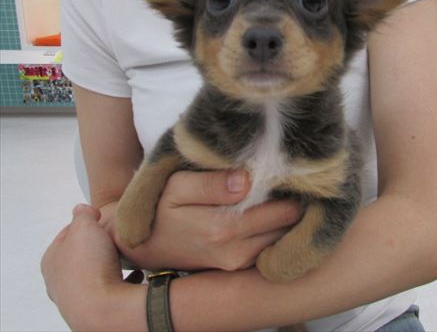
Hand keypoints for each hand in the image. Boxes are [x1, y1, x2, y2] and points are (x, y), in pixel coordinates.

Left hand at [41, 204, 125, 329]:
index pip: (65, 235)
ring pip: (95, 273)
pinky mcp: (97, 307)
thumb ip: (82, 214)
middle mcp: (60, 281)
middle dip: (96, 245)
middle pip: (80, 255)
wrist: (102, 308)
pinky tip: (135, 274)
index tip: (99, 217)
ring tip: (125, 255)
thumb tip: (81, 209)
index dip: (83, 222)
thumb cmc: (89, 265)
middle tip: (112, 235)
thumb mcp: (85, 226)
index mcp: (51, 260)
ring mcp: (77, 296)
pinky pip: (112, 289)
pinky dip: (122, 280)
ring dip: (108, 264)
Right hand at [107, 170, 302, 270]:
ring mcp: (239, 263)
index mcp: (224, 228)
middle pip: (289, 225)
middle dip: (293, 201)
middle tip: (289, 178)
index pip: (284, 210)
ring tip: (279, 190)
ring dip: (286, 216)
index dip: (291, 188)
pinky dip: (275, 229)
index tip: (290, 169)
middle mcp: (237, 252)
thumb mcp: (177, 186)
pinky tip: (267, 209)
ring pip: (283, 237)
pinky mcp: (239, 267)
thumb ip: (211, 184)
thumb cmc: (160, 207)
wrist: (143, 244)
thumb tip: (246, 180)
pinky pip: (270, 247)